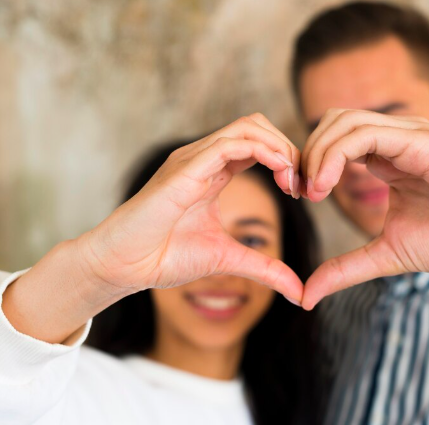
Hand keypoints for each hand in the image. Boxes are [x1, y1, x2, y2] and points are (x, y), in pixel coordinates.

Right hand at [80, 113, 302, 303]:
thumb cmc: (163, 257)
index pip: (258, 146)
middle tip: (304, 185)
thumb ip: (265, 269)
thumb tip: (300, 293)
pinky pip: (232, 143)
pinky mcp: (186, 167)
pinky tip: (281, 176)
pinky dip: (265, 152)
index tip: (303, 192)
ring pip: (249, 127)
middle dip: (289, 149)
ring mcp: (193, 158)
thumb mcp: (229, 260)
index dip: (287, 161)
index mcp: (212, 173)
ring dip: (281, 148)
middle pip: (257, 126)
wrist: (124, 265)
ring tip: (294, 181)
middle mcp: (203, 158)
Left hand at [299, 109, 428, 309]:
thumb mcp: (384, 255)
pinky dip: (337, 154)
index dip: (308, 163)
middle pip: (332, 122)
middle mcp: (396, 139)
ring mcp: (409, 136)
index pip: (333, 139)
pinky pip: (368, 134)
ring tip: (311, 192)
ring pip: (345, 122)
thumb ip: (344, 269)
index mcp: (386, 157)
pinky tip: (326, 185)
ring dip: (318, 153)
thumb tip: (305, 296)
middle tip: (298, 192)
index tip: (297, 195)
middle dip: (307, 154)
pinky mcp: (422, 141)